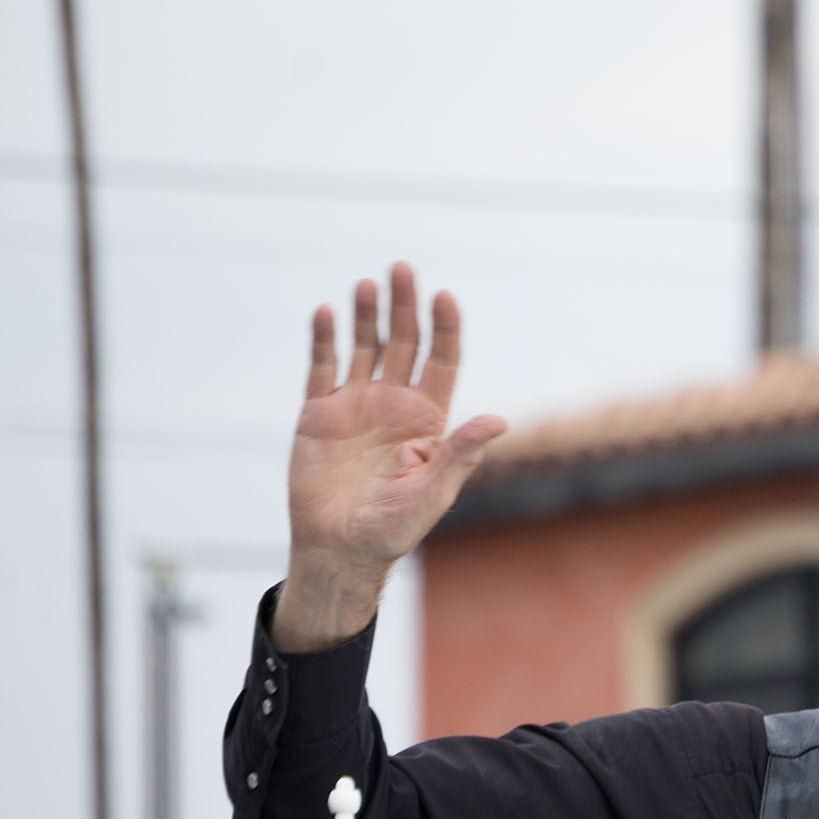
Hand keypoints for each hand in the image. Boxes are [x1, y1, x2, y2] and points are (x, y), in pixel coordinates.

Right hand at [273, 263, 505, 650]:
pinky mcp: (318, 413)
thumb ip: (461, 453)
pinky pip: (321, 367)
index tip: (444, 298)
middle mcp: (394, 403)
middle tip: (404, 269)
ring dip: (366, 315)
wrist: (340, 549)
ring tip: (369, 284)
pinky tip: (326, 312)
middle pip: (403, 343)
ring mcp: (355, 404)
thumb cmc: (394, 528)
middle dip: (405, 307)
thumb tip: (499, 420)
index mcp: (428, 419)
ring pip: (364, 347)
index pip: (442, 361)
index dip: (444, 329)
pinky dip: (324, 339)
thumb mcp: (434, 492)